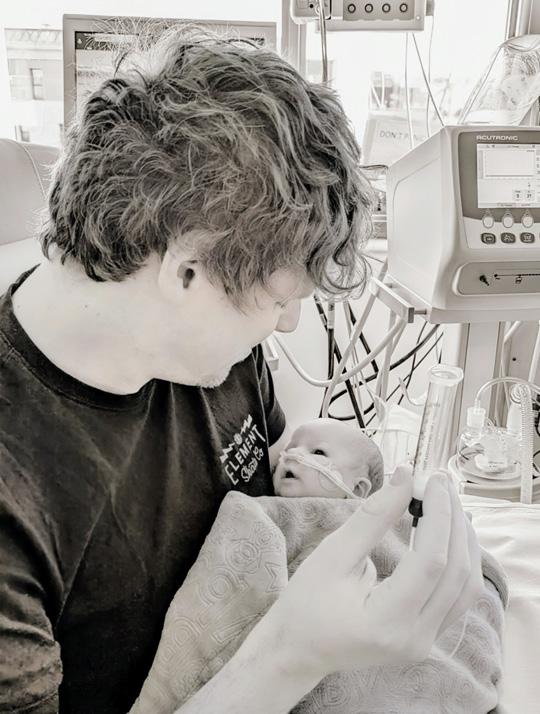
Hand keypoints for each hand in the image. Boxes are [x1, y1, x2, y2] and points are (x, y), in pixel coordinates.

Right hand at [268, 465, 483, 677]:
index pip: (431, 563)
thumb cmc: (306, 601)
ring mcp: (425, 643)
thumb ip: (372, 517)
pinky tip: (448, 531)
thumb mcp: (332, 554)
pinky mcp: (427, 638)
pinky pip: (458, 596)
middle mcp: (415, 640)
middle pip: (456, 573)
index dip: (439, 515)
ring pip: (466, 587)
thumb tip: (405, 477)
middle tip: (439, 481)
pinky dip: (458, 559)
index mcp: (385, 623)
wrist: (299, 649)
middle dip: (453, 520)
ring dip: (462, 539)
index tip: (432, 479)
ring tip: (446, 501)